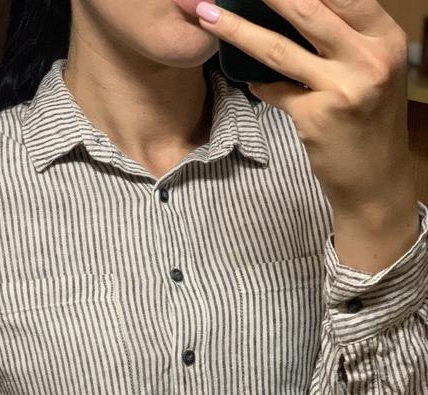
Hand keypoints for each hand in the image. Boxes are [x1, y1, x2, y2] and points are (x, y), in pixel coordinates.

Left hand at [182, 0, 414, 217]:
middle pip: (307, 9)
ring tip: (207, 15)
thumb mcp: (372, 69)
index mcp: (384, 37)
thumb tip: (297, 6)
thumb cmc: (370, 119)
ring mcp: (340, 89)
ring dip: (236, 30)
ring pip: (278, 49)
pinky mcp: (314, 118)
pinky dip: (258, 83)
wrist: (375, 179)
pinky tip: (247, 77)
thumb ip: (346, 37)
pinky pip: (273, 91)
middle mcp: (368, 58)